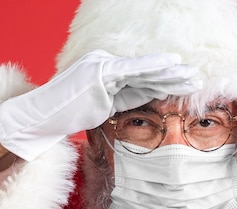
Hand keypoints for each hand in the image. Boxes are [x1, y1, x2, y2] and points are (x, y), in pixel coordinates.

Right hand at [0, 49, 200, 159]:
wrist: (41, 116)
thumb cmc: (66, 114)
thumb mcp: (101, 107)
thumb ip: (122, 98)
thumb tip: (148, 97)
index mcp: (103, 69)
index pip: (138, 76)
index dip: (163, 79)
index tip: (183, 82)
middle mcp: (104, 63)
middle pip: (144, 72)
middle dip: (172, 75)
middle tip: (195, 77)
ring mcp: (102, 68)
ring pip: (142, 70)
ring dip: (169, 73)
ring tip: (192, 76)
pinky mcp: (101, 75)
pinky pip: (132, 71)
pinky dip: (153, 66)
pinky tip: (171, 64)